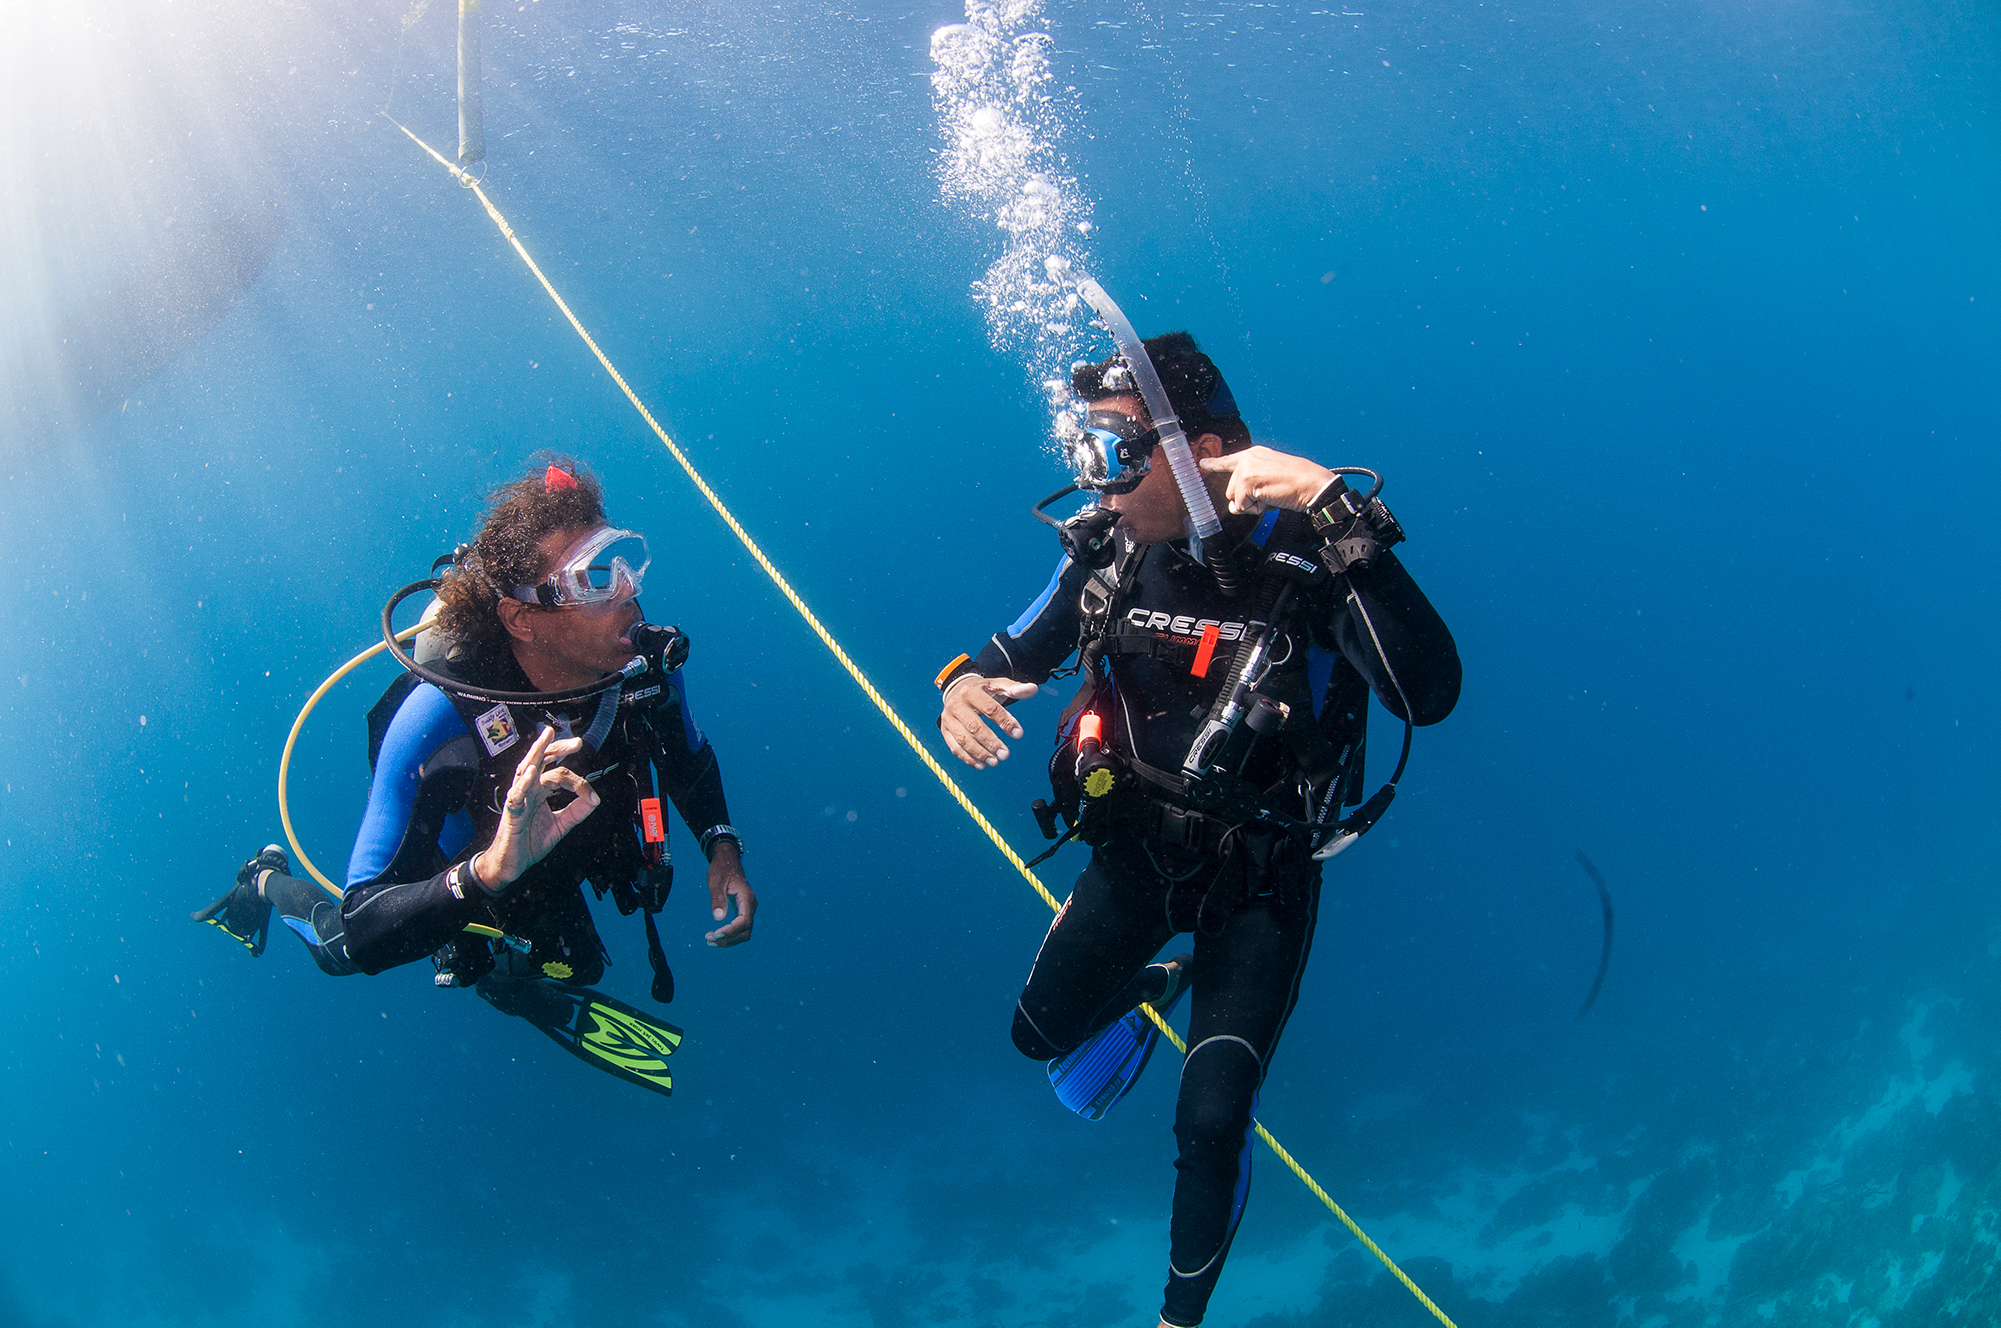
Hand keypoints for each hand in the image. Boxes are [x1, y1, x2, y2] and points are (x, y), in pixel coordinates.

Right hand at [471, 727, 598, 891]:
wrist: (511, 864)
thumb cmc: (529, 842)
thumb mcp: (560, 825)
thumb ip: (576, 812)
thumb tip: (595, 799)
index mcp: (540, 790)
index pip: (559, 773)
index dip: (578, 782)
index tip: (592, 797)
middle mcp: (529, 790)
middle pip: (541, 761)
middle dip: (557, 748)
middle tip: (576, 742)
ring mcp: (518, 799)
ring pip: (526, 769)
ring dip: (536, 753)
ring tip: (546, 738)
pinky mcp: (511, 813)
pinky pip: (516, 795)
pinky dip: (523, 783)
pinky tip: (531, 772)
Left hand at [704, 839, 755, 946]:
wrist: (727, 860)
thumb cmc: (722, 869)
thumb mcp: (716, 882)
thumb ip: (718, 899)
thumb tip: (718, 918)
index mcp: (747, 899)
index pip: (744, 922)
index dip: (731, 931)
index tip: (715, 934)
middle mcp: (750, 906)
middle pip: (745, 931)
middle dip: (728, 939)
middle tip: (709, 939)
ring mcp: (748, 909)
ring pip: (743, 932)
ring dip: (728, 940)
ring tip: (709, 940)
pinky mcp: (742, 911)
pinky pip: (739, 928)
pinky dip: (729, 935)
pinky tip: (715, 935)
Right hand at [940, 674, 1038, 767]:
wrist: (957, 689)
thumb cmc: (983, 690)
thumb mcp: (998, 686)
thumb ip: (1015, 689)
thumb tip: (1033, 689)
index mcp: (971, 692)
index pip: (989, 708)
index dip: (1005, 722)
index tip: (1018, 734)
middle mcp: (956, 704)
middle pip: (974, 726)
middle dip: (991, 742)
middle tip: (1006, 755)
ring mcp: (948, 718)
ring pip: (963, 739)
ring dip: (979, 753)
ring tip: (995, 762)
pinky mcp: (944, 730)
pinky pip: (954, 747)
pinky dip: (967, 758)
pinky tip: (981, 765)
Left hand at [1198, 446, 1336, 514]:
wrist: (1312, 483)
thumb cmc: (1297, 482)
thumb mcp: (1270, 476)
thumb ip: (1251, 485)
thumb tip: (1234, 506)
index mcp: (1254, 454)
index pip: (1229, 460)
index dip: (1214, 463)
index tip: (1203, 463)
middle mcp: (1248, 458)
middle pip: (1231, 489)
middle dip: (1247, 499)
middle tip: (1268, 495)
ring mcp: (1246, 468)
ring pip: (1235, 498)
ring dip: (1251, 505)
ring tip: (1270, 496)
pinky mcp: (1248, 480)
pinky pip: (1242, 505)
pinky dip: (1255, 509)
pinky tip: (1269, 499)